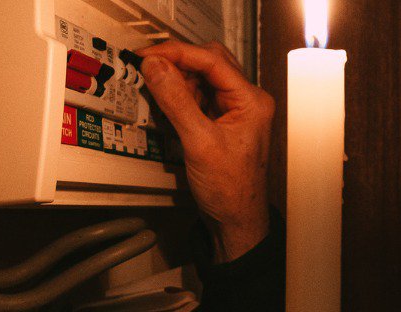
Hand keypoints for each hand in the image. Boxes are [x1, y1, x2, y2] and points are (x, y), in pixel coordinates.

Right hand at [138, 42, 272, 262]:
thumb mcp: (199, 143)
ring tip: (154, 88)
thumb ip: (176, 102)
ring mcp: (233, 110)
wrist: (235, 220)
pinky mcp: (220, 121)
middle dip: (177, 62)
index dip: (178, 53)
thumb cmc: (231, 190)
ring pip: (201, 78)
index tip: (149, 54)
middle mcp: (246, 100)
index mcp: (251, 100)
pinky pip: (197, 96)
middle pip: (208, 62)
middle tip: (148, 66)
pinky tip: (164, 102)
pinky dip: (179, 95)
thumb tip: (157, 68)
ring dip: (176, 79)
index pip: (212, 60)